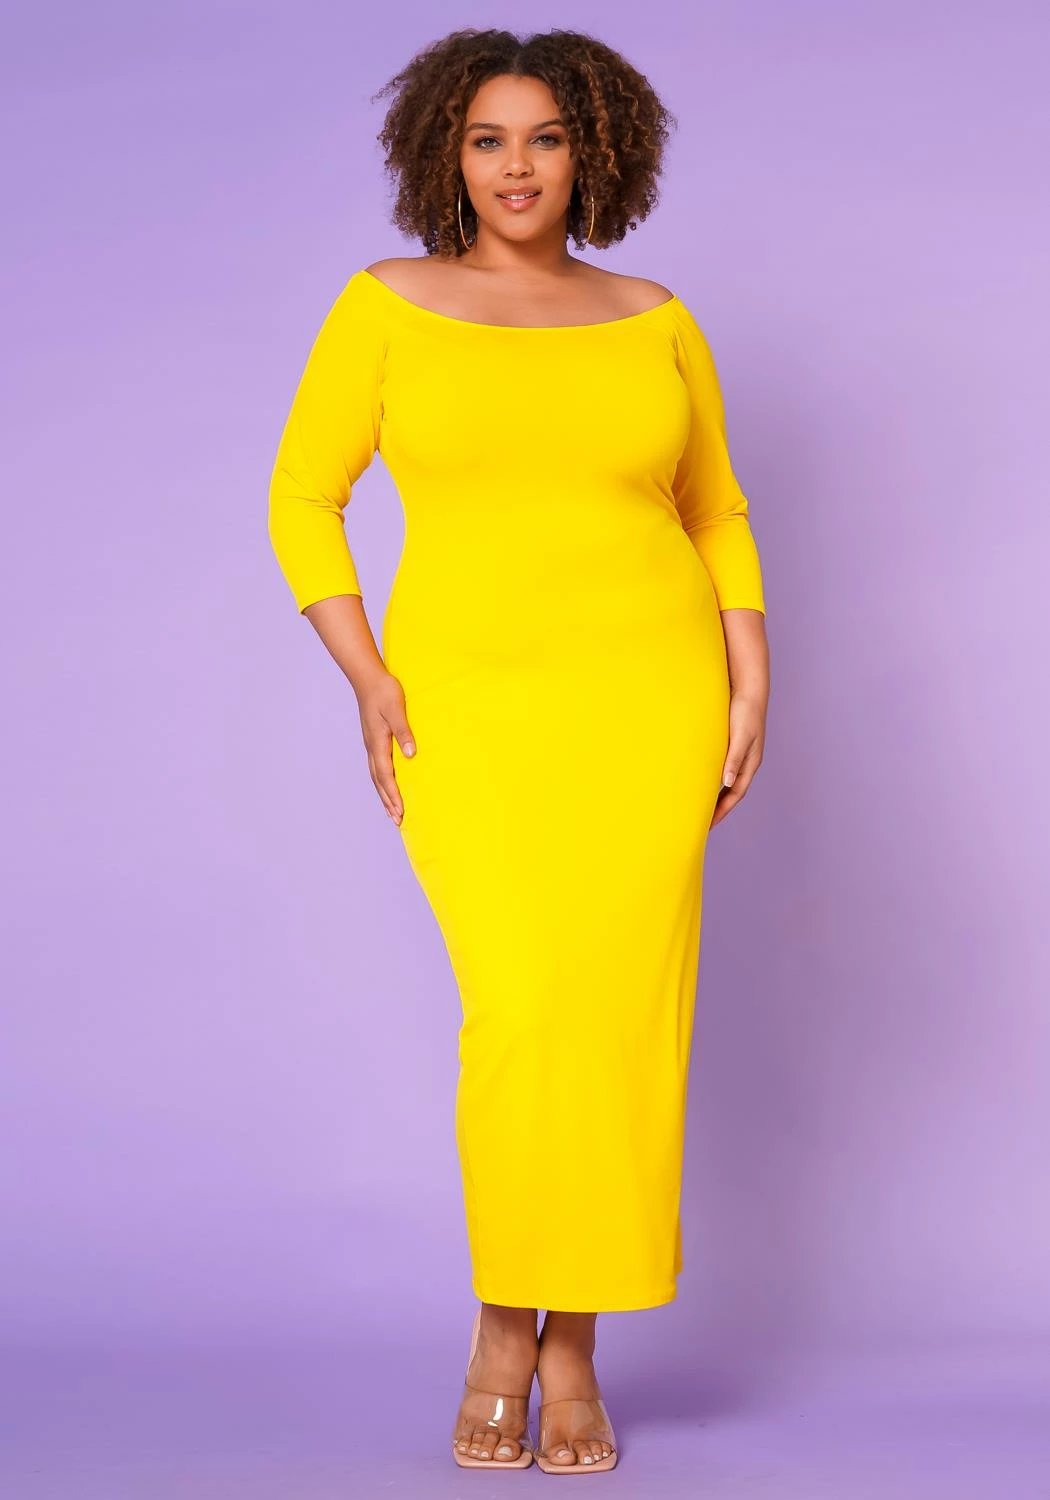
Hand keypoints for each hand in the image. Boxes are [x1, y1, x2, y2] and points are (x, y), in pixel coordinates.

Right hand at [356, 667, 415, 824]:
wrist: (367, 678)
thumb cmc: (383, 691)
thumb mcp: (396, 709)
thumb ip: (403, 731)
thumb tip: (411, 754)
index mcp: (377, 743)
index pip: (385, 776)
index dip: (393, 795)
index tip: (400, 812)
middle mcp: (372, 747)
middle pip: (379, 782)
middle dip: (388, 802)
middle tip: (397, 821)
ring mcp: (371, 744)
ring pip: (376, 776)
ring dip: (384, 795)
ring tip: (392, 811)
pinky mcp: (373, 739)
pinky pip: (377, 767)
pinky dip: (382, 782)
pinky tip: (387, 785)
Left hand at [711, 690, 764, 828]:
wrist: (748, 689)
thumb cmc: (745, 712)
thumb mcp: (740, 737)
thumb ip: (734, 759)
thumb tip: (727, 782)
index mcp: (750, 763)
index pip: (735, 794)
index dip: (723, 810)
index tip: (709, 823)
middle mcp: (746, 762)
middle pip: (732, 792)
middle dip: (719, 808)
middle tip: (702, 821)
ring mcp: (739, 754)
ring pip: (727, 781)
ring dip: (716, 794)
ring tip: (701, 806)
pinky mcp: (732, 745)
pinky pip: (722, 768)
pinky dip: (713, 779)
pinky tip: (702, 780)